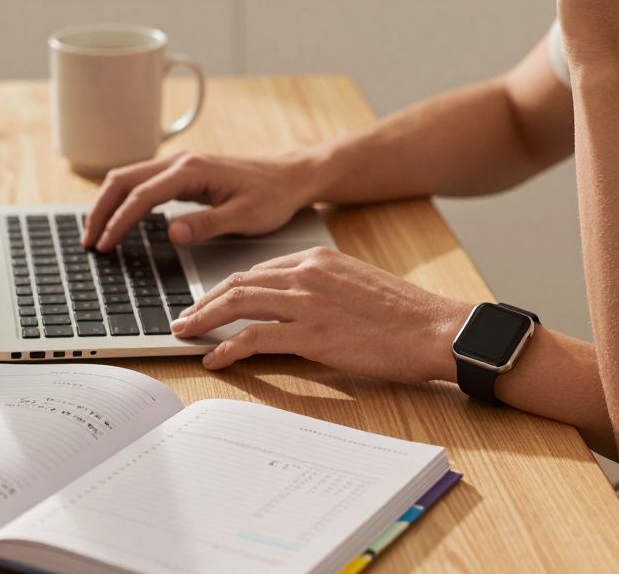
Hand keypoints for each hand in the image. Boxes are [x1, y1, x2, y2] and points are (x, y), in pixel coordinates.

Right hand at [83, 151, 320, 251]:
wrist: (290, 177)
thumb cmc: (272, 196)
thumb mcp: (245, 216)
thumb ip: (207, 224)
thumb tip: (172, 234)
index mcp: (192, 170)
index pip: (142, 196)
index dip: (119, 222)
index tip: (105, 245)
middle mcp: (180, 162)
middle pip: (123, 180)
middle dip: (100, 210)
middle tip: (89, 242)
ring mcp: (179, 165)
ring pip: (128, 178)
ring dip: (107, 203)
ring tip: (96, 233)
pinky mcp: (182, 172)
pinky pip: (141, 182)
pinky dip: (122, 199)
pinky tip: (119, 219)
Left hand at [169, 246, 469, 381]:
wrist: (435, 329)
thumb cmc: (403, 315)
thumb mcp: (355, 284)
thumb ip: (320, 288)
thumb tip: (291, 307)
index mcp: (317, 258)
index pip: (257, 270)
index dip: (226, 288)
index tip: (208, 301)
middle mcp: (307, 274)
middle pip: (238, 283)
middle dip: (204, 301)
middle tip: (183, 317)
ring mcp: (307, 302)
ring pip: (238, 304)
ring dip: (204, 320)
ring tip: (185, 334)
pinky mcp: (311, 333)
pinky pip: (255, 337)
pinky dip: (228, 347)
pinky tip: (216, 358)